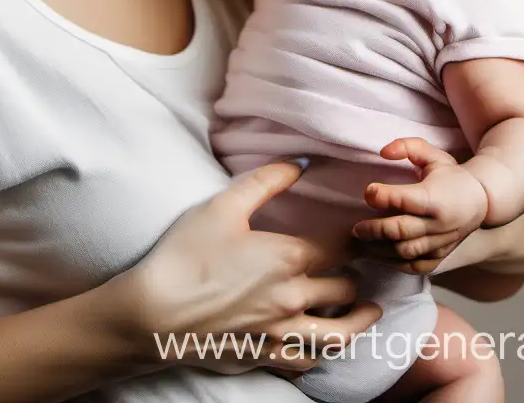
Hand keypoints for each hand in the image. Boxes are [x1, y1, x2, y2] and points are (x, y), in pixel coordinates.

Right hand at [124, 160, 383, 376]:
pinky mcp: (263, 355)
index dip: (356, 239)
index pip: (340, 248)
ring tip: (369, 313)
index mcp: (288, 257)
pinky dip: (321, 352)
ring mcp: (280, 332)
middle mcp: (293, 298)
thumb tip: (301, 163)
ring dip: (357, 321)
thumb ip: (266, 181)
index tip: (365, 234)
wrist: (153, 313)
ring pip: (339, 334)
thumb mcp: (223, 206)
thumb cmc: (187, 254)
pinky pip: (306, 361)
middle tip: (361, 269)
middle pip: (344, 289)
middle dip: (355, 277)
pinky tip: (322, 344)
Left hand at [351, 138, 488, 275]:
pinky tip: (378, 254)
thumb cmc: (451, 175)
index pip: (405, 200)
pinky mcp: (441, 256)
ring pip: (405, 252)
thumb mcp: (433, 154)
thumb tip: (383, 152)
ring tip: (361, 242)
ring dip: (379, 250)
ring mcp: (441, 243)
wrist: (482, 202)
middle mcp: (440, 224)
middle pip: (401, 231)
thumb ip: (408, 146)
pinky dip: (395, 263)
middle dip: (374, 230)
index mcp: (438, 198)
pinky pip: (415, 267)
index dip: (383, 196)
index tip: (368, 191)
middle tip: (356, 228)